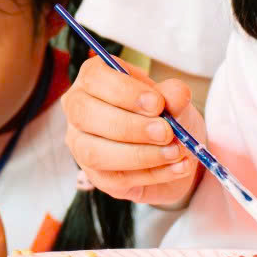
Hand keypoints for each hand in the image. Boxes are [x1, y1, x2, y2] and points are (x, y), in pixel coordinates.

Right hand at [62, 51, 204, 205]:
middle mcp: (79, 110)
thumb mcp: (173, 99)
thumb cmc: (162, 113)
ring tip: (175, 152)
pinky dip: (152, 174)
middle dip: (130, 126)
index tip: (157, 103)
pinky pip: (116, 178)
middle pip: (85, 115)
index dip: (124, 92)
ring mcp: (82, 145)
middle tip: (166, 131)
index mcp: (93, 79)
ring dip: (140, 154)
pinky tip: (177, 168)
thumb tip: (178, 94)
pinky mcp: (97, 176)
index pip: (94, 79)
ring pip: (95, 152)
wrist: (171, 147)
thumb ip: (173, 95)